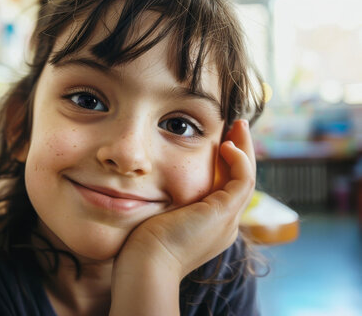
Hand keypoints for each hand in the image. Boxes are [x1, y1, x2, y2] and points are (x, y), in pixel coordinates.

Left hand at [110, 120, 255, 314]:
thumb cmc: (141, 244)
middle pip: (241, 181)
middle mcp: (224, 224)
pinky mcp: (224, 213)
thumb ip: (161, 200)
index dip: (225, 162)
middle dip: (240, 150)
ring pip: (247, 177)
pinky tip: (225, 145)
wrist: (146, 264)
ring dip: (244, 148)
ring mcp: (228, 220)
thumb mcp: (156, 215)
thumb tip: (148, 181)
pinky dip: (239, 160)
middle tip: (236, 125)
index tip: (218, 140)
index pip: (225, 188)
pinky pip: (244, 180)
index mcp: (209, 225)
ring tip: (237, 125)